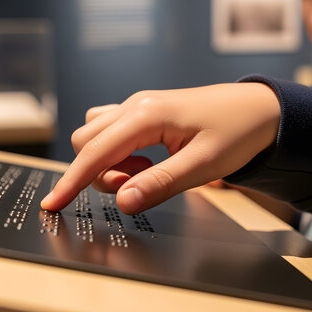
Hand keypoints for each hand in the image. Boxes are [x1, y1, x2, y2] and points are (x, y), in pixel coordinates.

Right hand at [41, 83, 279, 213]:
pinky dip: (116, 152)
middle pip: (86, 142)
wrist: (259, 109)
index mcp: (146, 115)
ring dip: (108, 162)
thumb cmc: (236, 133)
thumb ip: (159, 184)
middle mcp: (134, 106)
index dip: (71, 182)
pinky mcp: (142, 113)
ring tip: (145, 171)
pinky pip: (110, 130)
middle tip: (137, 185)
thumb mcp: (203, 165)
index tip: (51, 205)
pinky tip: (144, 159)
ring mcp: (137, 106)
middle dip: (98, 173)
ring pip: (95, 136)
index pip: (95, 153)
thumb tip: (123, 202)